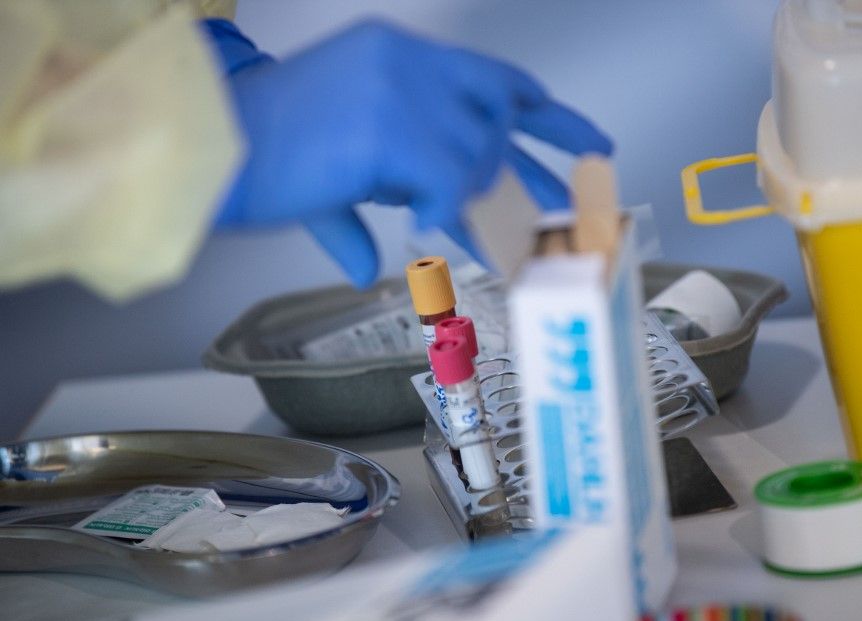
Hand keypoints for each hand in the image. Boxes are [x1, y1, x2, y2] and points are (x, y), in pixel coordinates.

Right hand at [209, 19, 612, 286]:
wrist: (208, 149)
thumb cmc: (259, 158)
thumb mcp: (336, 166)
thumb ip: (369, 200)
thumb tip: (373, 258)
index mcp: (396, 54)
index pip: (492, 77)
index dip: (545, 112)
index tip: (585, 139)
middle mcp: (406, 62)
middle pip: (502, 111)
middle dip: (548, 157)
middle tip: (584, 193)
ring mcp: (399, 91)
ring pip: (476, 156)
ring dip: (482, 203)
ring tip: (486, 234)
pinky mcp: (389, 130)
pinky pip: (449, 185)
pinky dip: (446, 217)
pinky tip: (424, 229)